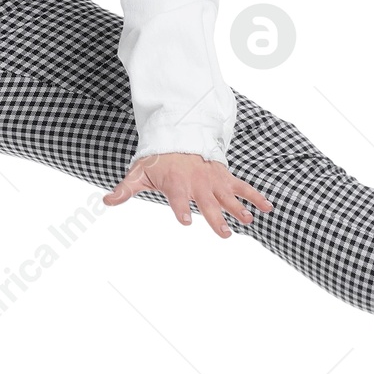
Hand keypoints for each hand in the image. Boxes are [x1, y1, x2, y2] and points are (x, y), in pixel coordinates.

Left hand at [103, 152, 272, 237]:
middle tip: (224, 234)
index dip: (180, 209)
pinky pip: (242, 187)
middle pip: (207, 203)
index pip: (178, 199)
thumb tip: (105, 200)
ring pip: (228, 196)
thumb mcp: (139, 173)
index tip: (184, 221)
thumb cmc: (157, 162)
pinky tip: (267, 209)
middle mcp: (197, 183)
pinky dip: (256, 196)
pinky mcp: (225, 178)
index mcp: (176, 184)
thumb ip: (125, 189)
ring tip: (248, 222)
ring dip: (238, 209)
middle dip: (215, 218)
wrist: (178, 139)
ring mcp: (213, 181)